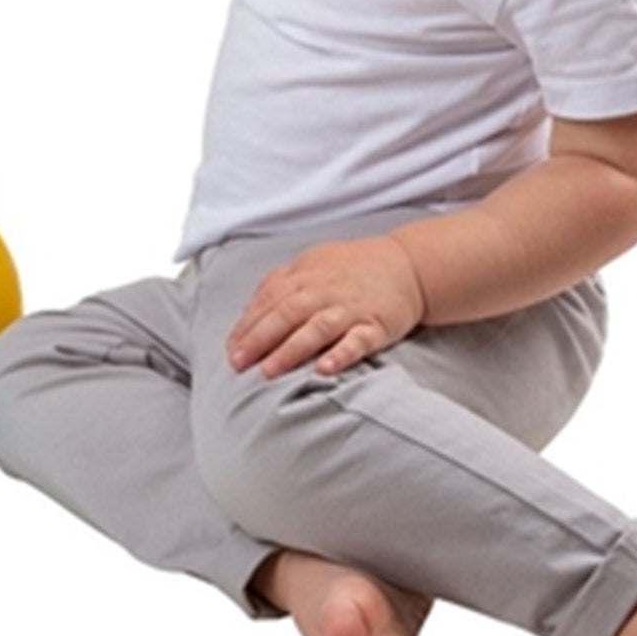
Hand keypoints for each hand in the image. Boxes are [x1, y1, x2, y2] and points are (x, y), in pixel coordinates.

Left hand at [226, 236, 427, 379]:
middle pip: (286, 314)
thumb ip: (278, 285)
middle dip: (259, 339)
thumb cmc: (350, 269)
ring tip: (270, 371)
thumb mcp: (310, 266)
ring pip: (316, 328)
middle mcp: (324, 292)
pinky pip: (357, 341)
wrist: (407, 264)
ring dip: (291, 350)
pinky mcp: (376, 325)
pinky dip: (341, 354)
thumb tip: (247, 312)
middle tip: (238, 363)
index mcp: (304, 277)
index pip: (268, 301)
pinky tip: (324, 369)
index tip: (229, 349)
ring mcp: (350, 308)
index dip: (247, 325)